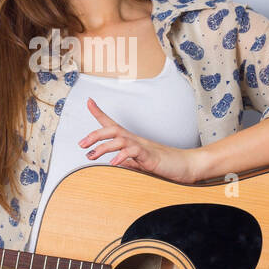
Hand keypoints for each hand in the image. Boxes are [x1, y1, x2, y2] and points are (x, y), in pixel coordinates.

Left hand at [77, 98, 200, 183]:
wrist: (187, 166)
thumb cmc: (166, 164)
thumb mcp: (142, 164)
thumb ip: (129, 162)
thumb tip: (116, 161)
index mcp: (132, 141)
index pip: (113, 124)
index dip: (100, 113)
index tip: (89, 102)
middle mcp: (136, 140)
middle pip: (112, 129)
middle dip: (94, 134)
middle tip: (81, 144)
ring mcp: (143, 146)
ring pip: (119, 139)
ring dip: (103, 147)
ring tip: (91, 156)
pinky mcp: (150, 156)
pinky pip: (134, 152)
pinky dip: (122, 156)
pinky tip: (114, 162)